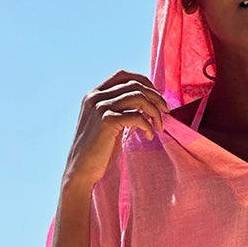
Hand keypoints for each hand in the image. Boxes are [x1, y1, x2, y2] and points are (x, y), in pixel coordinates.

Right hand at [62, 70, 169, 191]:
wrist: (81, 170)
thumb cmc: (98, 152)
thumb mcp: (109, 125)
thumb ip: (121, 111)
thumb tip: (146, 105)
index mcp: (95, 94)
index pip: (123, 76)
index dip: (145, 83)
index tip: (157, 98)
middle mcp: (96, 97)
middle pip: (135, 85)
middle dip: (155, 97)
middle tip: (166, 111)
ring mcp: (100, 107)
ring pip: (138, 97)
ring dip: (154, 111)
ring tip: (159, 127)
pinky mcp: (107, 121)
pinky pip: (137, 116)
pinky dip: (148, 125)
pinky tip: (149, 136)